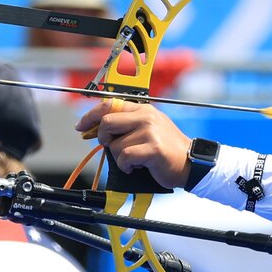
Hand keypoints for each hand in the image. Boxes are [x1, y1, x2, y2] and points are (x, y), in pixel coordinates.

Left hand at [75, 99, 192, 189]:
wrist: (190, 164)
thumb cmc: (167, 150)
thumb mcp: (149, 129)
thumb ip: (127, 124)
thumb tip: (97, 129)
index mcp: (143, 109)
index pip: (109, 104)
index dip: (90, 115)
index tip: (81, 126)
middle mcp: (146, 116)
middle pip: (107, 122)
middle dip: (103, 137)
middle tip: (110, 146)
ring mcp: (150, 131)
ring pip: (115, 145)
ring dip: (120, 158)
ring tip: (135, 161)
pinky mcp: (152, 148)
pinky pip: (125, 157)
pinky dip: (127, 166)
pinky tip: (137, 167)